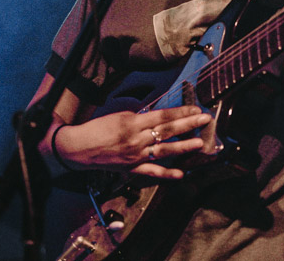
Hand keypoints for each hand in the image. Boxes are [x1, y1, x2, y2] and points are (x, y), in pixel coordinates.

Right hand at [54, 106, 211, 178]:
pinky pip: (152, 172)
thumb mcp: (120, 114)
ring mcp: (135, 156)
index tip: (196, 109)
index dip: (181, 112)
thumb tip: (160, 115)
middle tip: (206, 120)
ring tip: (200, 143)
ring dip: (183, 147)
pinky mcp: (131, 168)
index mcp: (133, 123)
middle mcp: (136, 140)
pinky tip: (181, 174)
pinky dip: (167, 174)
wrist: (78, 148)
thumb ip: (141, 115)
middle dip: (188, 124)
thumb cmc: (98, 128)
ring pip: (163, 151)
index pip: (163, 116)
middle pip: (167, 131)